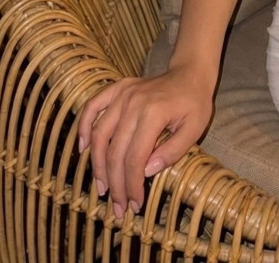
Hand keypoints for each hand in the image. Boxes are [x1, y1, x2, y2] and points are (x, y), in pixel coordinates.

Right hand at [77, 64, 213, 219]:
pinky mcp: (118, 88)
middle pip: (115, 151)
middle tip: (118, 206)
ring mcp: (123, 93)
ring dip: (97, 165)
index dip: (132, 184)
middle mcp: (134, 102)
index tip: (134, 204)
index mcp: (154, 113)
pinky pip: (93, 106)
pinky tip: (83, 148)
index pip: (135, 157)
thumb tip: (146, 172)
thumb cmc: (194, 102)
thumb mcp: (195, 128)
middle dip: (115, 183)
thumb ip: (172, 151)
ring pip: (100, 134)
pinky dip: (84, 126)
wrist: (190, 72)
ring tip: (102, 188)